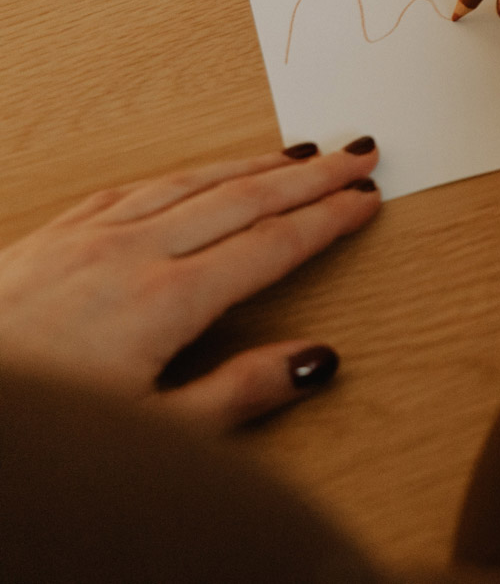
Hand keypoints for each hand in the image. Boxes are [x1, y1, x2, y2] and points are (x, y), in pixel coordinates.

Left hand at [0, 141, 381, 428]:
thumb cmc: (45, 428)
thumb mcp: (153, 434)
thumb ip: (239, 392)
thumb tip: (317, 359)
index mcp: (166, 302)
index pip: (272, 245)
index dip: (327, 220)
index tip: (366, 201)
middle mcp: (131, 254)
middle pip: (243, 199)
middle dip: (309, 176)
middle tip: (359, 153)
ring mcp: (86, 239)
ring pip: (190, 182)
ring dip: (253, 164)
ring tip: (297, 155)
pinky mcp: (49, 238)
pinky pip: (134, 187)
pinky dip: (183, 173)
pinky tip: (196, 173)